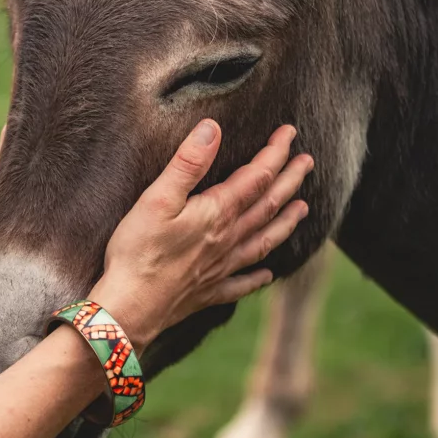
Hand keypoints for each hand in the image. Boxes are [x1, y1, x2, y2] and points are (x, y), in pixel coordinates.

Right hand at [94, 121, 311, 352]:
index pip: (256, 177)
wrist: (129, 309)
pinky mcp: (208, 292)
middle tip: (308, 162)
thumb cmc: (139, 252)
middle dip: (290, 181)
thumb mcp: (157, 199)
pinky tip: (267, 274)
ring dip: (285, 222)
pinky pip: (241, 284)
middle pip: (268, 207)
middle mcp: (227, 241)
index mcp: (217, 215)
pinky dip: (258, 277)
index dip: (275, 153)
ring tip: (303, 209)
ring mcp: (220, 269)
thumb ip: (188, 163)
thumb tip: (213, 128)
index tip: (290, 132)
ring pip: (263, 241)